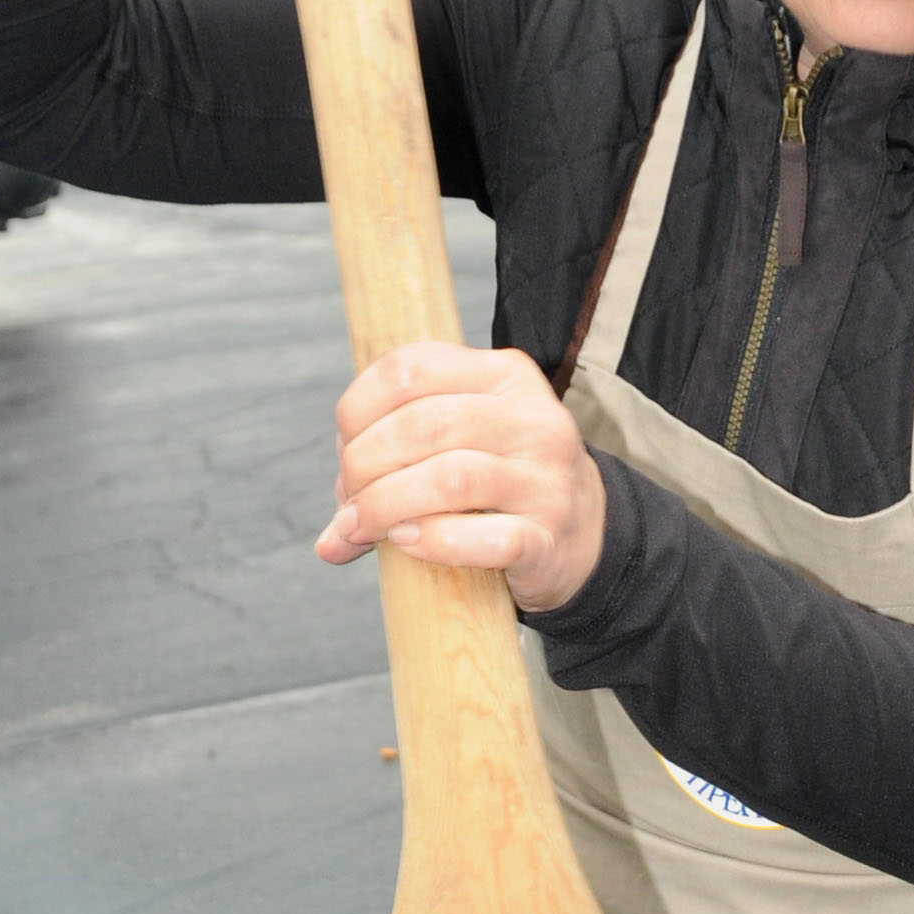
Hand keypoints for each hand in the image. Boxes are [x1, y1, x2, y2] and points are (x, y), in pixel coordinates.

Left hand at [318, 344, 607, 614]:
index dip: (357, 411)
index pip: (409, 369)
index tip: (344, 450)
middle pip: (423, 426)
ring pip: (450, 479)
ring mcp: (546, 479)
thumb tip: (328, 542)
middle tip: (349, 503)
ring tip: (362, 528)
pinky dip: (434, 542)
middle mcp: (531, 417)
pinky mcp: (548, 536)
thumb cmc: (499, 483)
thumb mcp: (459, 446)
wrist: (585, 535)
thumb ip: (391, 466)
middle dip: (364, 467)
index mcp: (504, 374)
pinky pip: (486, 539)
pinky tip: (406, 543)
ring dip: (385, 506)